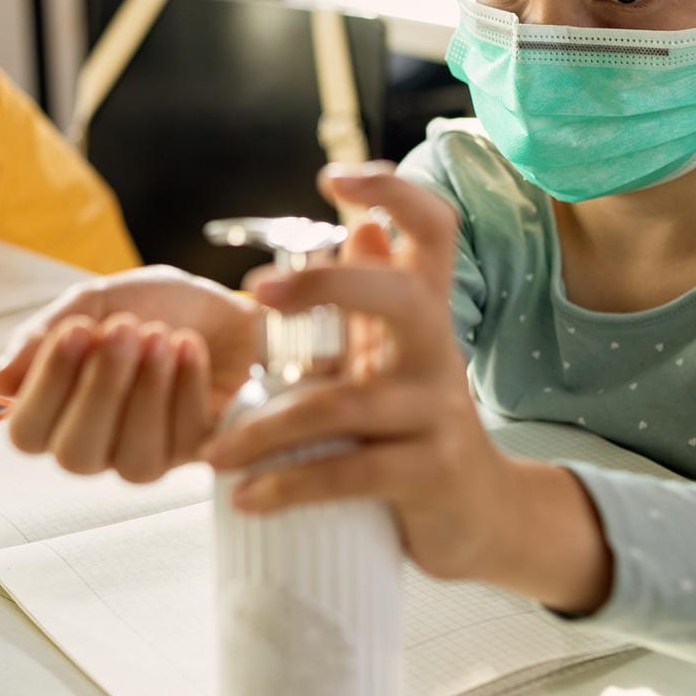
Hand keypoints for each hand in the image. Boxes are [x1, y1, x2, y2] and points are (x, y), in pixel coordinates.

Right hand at [0, 266, 264, 481]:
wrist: (228, 303)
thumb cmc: (158, 305)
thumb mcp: (97, 301)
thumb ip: (45, 334)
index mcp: (59, 412)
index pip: (28, 433)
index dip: (48, 386)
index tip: (78, 329)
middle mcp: (98, 444)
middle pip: (75, 457)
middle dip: (100, 389)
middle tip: (124, 328)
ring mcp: (149, 455)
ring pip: (134, 460)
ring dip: (147, 391)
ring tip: (160, 335)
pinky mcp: (199, 453)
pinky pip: (185, 441)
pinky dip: (185, 386)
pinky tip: (189, 346)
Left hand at [201, 165, 612, 610]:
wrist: (481, 517)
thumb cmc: (418, 428)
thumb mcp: (398, 359)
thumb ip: (375, 301)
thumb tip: (361, 228)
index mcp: (425, 314)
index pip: (434, 231)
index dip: (393, 193)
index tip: (333, 179)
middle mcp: (438, 351)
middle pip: (396, 295)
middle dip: (326, 285)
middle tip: (256, 293)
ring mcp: (437, 412)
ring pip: (345, 405)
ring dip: (266, 430)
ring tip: (214, 454)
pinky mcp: (430, 472)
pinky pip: (349, 473)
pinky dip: (288, 487)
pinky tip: (246, 497)